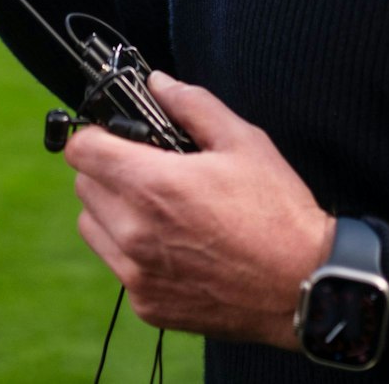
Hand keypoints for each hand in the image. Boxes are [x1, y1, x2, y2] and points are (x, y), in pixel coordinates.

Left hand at [65, 71, 333, 349]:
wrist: (306, 287)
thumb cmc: (278, 213)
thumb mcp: (243, 142)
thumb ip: (192, 105)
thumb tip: (156, 82)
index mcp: (153, 186)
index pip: (81, 150)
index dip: (95, 134)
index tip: (114, 135)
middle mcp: (135, 232)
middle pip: (84, 186)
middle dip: (106, 169)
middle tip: (145, 169)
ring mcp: (138, 274)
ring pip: (92, 226)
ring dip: (111, 211)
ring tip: (155, 208)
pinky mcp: (147, 305)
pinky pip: (116, 265)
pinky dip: (130, 251)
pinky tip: (171, 244)